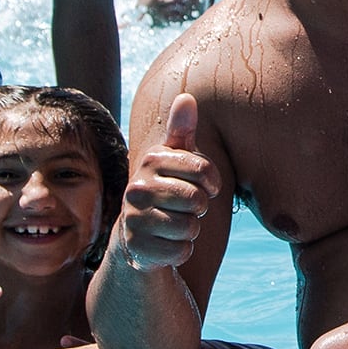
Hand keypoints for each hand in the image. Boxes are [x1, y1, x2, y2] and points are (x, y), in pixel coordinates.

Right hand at [112, 94, 219, 273]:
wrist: (136, 235)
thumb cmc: (166, 190)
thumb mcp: (173, 160)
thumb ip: (181, 131)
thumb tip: (187, 98)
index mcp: (151, 161)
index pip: (204, 170)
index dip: (213, 183)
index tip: (206, 186)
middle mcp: (136, 188)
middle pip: (197, 201)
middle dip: (199, 209)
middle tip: (184, 208)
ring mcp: (134, 219)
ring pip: (190, 228)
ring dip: (190, 230)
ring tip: (173, 224)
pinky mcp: (138, 249)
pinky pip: (182, 250)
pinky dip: (181, 250)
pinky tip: (166, 243)